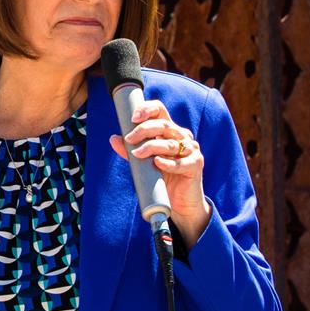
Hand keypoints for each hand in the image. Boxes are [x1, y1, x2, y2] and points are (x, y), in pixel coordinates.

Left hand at [109, 99, 209, 241]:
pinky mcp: (195, 165)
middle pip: (164, 125)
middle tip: (129, 139)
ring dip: (151, 146)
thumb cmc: (162, 177)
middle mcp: (182, 136)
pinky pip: (182, 162)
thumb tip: (114, 138)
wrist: (179, 201)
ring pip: (170, 143)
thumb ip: (130, 150)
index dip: (147, 109)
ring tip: (137, 153)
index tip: (133, 117)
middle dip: (144, 130)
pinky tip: (157, 163)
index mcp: (169, 130)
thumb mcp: (144, 162)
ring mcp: (191, 150)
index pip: (160, 111)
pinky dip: (168, 163)